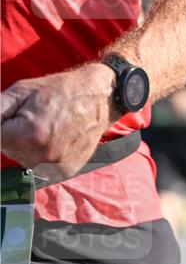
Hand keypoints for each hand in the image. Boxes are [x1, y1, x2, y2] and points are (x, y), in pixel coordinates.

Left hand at [0, 64, 116, 179]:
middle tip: (32, 115)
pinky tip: (53, 137)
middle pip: (7, 150)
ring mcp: (55, 167)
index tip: (16, 114)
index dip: (3, 123)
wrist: (98, 99)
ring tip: (45, 125)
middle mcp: (42, 156)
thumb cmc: (59, 91)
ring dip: (25, 144)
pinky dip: (40, 152)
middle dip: (11, 134)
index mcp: (28, 136)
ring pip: (22, 158)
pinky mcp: (64, 171)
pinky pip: (39, 165)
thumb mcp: (21, 92)